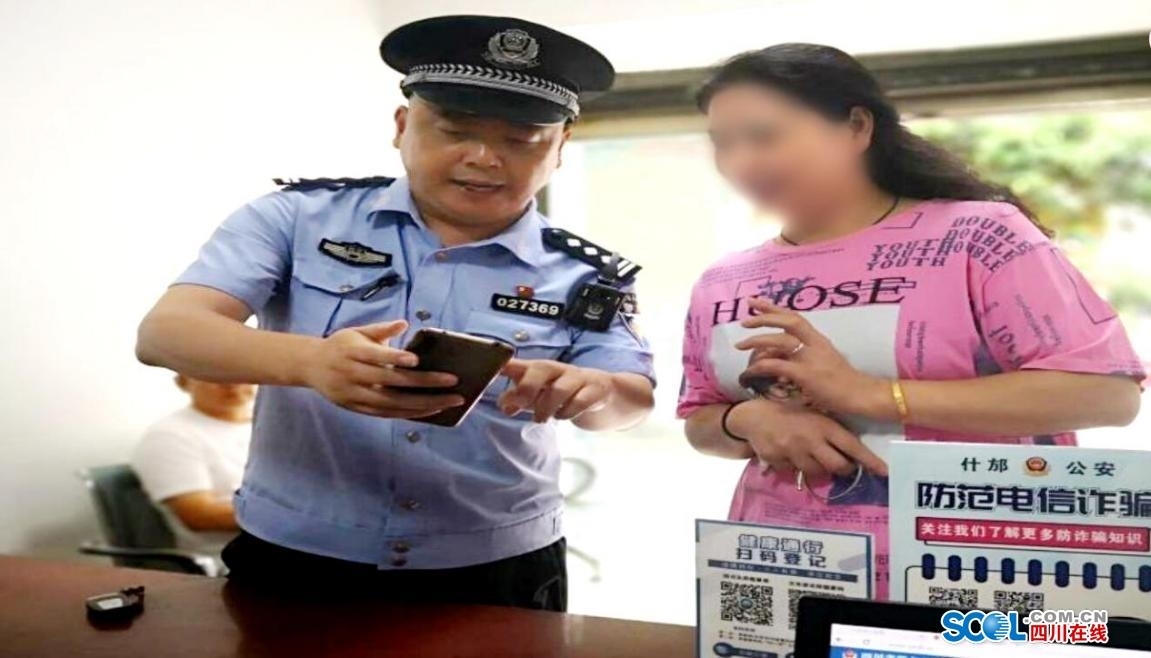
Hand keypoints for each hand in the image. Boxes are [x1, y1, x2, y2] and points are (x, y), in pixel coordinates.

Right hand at [301, 320, 464, 417]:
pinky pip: (386, 414)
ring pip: (391, 403)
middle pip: (391, 382)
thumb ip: (381, 329)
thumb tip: (404, 323)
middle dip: (424, 383)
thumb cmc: (341, 345)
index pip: (375, 356)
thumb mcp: (357, 332)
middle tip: (453, 382)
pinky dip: (410, 413)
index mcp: (352, 351)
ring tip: (449, 401)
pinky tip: (431, 410)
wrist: (311, 366)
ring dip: (423, 403)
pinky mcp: (356, 408)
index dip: (395, 358)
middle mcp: (352, 374)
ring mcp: (354, 394)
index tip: (417, 360)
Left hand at [499, 359, 613, 422]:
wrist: (609, 394)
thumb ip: (521, 400)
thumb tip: (503, 405)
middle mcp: (559, 371)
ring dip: (547, 405)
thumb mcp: (541, 396)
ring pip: (561, 386)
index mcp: (541, 371)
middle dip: (526, 387)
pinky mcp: (597, 390)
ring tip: (541, 419)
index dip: (502, 364)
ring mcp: (580, 379)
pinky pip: (582, 399)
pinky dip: (570, 411)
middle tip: (517, 406)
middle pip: (541, 368)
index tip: (488, 368)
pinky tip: (564, 416)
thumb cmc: (568, 394)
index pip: (519, 364)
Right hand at [727, 398, 887, 477]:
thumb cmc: (788, 411)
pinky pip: (795, 473)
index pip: (852, 446)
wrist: (754, 415)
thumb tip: (851, 453)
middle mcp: (811, 440)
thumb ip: (829, 431)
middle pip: (838, 466)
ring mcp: (794, 452)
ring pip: (818, 473)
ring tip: (814, 458)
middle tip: (843, 466)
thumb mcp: (812, 414)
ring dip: (820, 469)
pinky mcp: (779, 461)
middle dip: (844, 469)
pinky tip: (790, 455)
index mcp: (823, 425)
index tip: (885, 472)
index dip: (870, 461)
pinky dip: (797, 468)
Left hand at [735, 298, 889, 416]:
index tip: (756, 301)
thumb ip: (804, 355)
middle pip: (787, 321)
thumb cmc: (843, 382)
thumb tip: (781, 355)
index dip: (774, 308)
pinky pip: (777, 365)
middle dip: (763, 318)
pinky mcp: (806, 374)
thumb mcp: (824, 361)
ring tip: (740, 345)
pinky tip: (751, 369)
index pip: (794, 317)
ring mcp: (810, 358)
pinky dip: (761, 366)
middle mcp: (814, 343)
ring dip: (757, 341)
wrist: (861, 395)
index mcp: (818, 339)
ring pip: (779, 342)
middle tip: (744, 320)